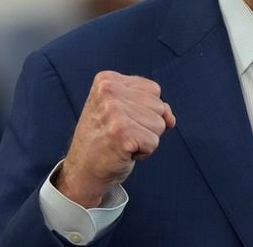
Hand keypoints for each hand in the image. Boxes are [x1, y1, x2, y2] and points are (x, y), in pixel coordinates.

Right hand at [55, 71, 175, 207]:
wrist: (82, 171)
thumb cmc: (104, 140)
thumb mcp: (123, 110)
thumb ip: (151, 105)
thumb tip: (170, 119)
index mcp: (107, 80)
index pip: (153, 90)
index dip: (144, 110)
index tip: (120, 121)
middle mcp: (109, 91)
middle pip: (159, 106)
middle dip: (146, 125)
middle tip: (120, 134)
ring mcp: (114, 111)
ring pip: (159, 124)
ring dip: (145, 139)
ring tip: (121, 142)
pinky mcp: (121, 133)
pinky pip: (154, 142)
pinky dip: (143, 153)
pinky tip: (123, 152)